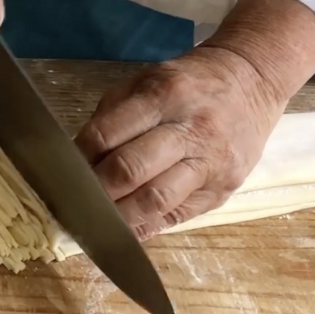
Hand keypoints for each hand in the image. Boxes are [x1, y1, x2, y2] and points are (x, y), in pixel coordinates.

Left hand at [76, 0, 314, 238]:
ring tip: (92, 226)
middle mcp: (190, 130)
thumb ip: (111, 119)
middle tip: (70, 206)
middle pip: (130, 171)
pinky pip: (178, 216)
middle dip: (94, 193)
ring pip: (155, 201)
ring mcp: (210, 163)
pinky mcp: (224, 188)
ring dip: (117, 219)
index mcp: (164, 96)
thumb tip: (75, 162)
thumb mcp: (145, 83)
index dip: (78, 160)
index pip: (106, 135)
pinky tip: (122, 233)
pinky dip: (145, 228)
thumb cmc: (187, 84)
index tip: (60, 175)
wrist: (254, 79)